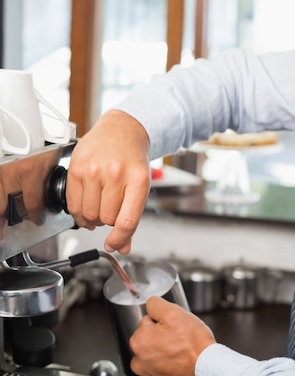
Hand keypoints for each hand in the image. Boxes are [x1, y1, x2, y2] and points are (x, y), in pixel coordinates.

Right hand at [66, 109, 150, 253]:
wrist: (123, 128)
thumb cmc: (133, 158)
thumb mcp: (141, 185)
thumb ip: (131, 217)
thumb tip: (122, 247)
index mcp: (138, 179)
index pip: (127, 220)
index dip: (120, 239)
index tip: (114, 245)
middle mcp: (115, 173)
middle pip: (106, 219)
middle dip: (108, 220)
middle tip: (111, 208)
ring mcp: (94, 169)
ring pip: (88, 214)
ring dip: (93, 216)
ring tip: (100, 203)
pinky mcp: (76, 167)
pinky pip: (72, 203)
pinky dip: (79, 210)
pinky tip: (87, 202)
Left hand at [130, 296, 215, 375]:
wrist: (207, 371)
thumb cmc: (194, 346)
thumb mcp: (174, 312)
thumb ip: (155, 304)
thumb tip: (150, 304)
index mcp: (139, 341)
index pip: (147, 320)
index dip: (162, 321)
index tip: (173, 328)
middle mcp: (138, 361)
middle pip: (149, 338)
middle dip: (162, 336)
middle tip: (178, 339)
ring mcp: (147, 375)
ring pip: (154, 353)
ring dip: (164, 351)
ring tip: (180, 351)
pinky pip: (159, 368)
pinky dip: (168, 365)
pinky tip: (179, 362)